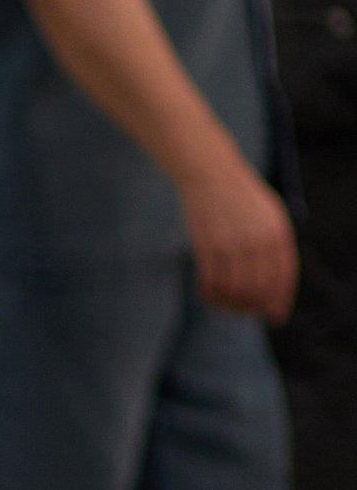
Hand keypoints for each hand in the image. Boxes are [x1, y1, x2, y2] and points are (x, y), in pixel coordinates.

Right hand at [182, 151, 297, 320]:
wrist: (211, 174)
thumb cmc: (241, 197)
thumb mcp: (270, 215)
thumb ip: (275, 247)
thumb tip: (275, 289)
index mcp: (276, 231)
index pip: (283, 276)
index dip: (280, 300)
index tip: (275, 316)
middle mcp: (256, 239)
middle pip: (258, 289)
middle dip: (253, 307)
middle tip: (245, 311)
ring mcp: (230, 243)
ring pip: (233, 290)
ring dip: (230, 304)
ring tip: (226, 304)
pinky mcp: (206, 246)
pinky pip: (210, 283)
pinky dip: (210, 295)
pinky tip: (209, 294)